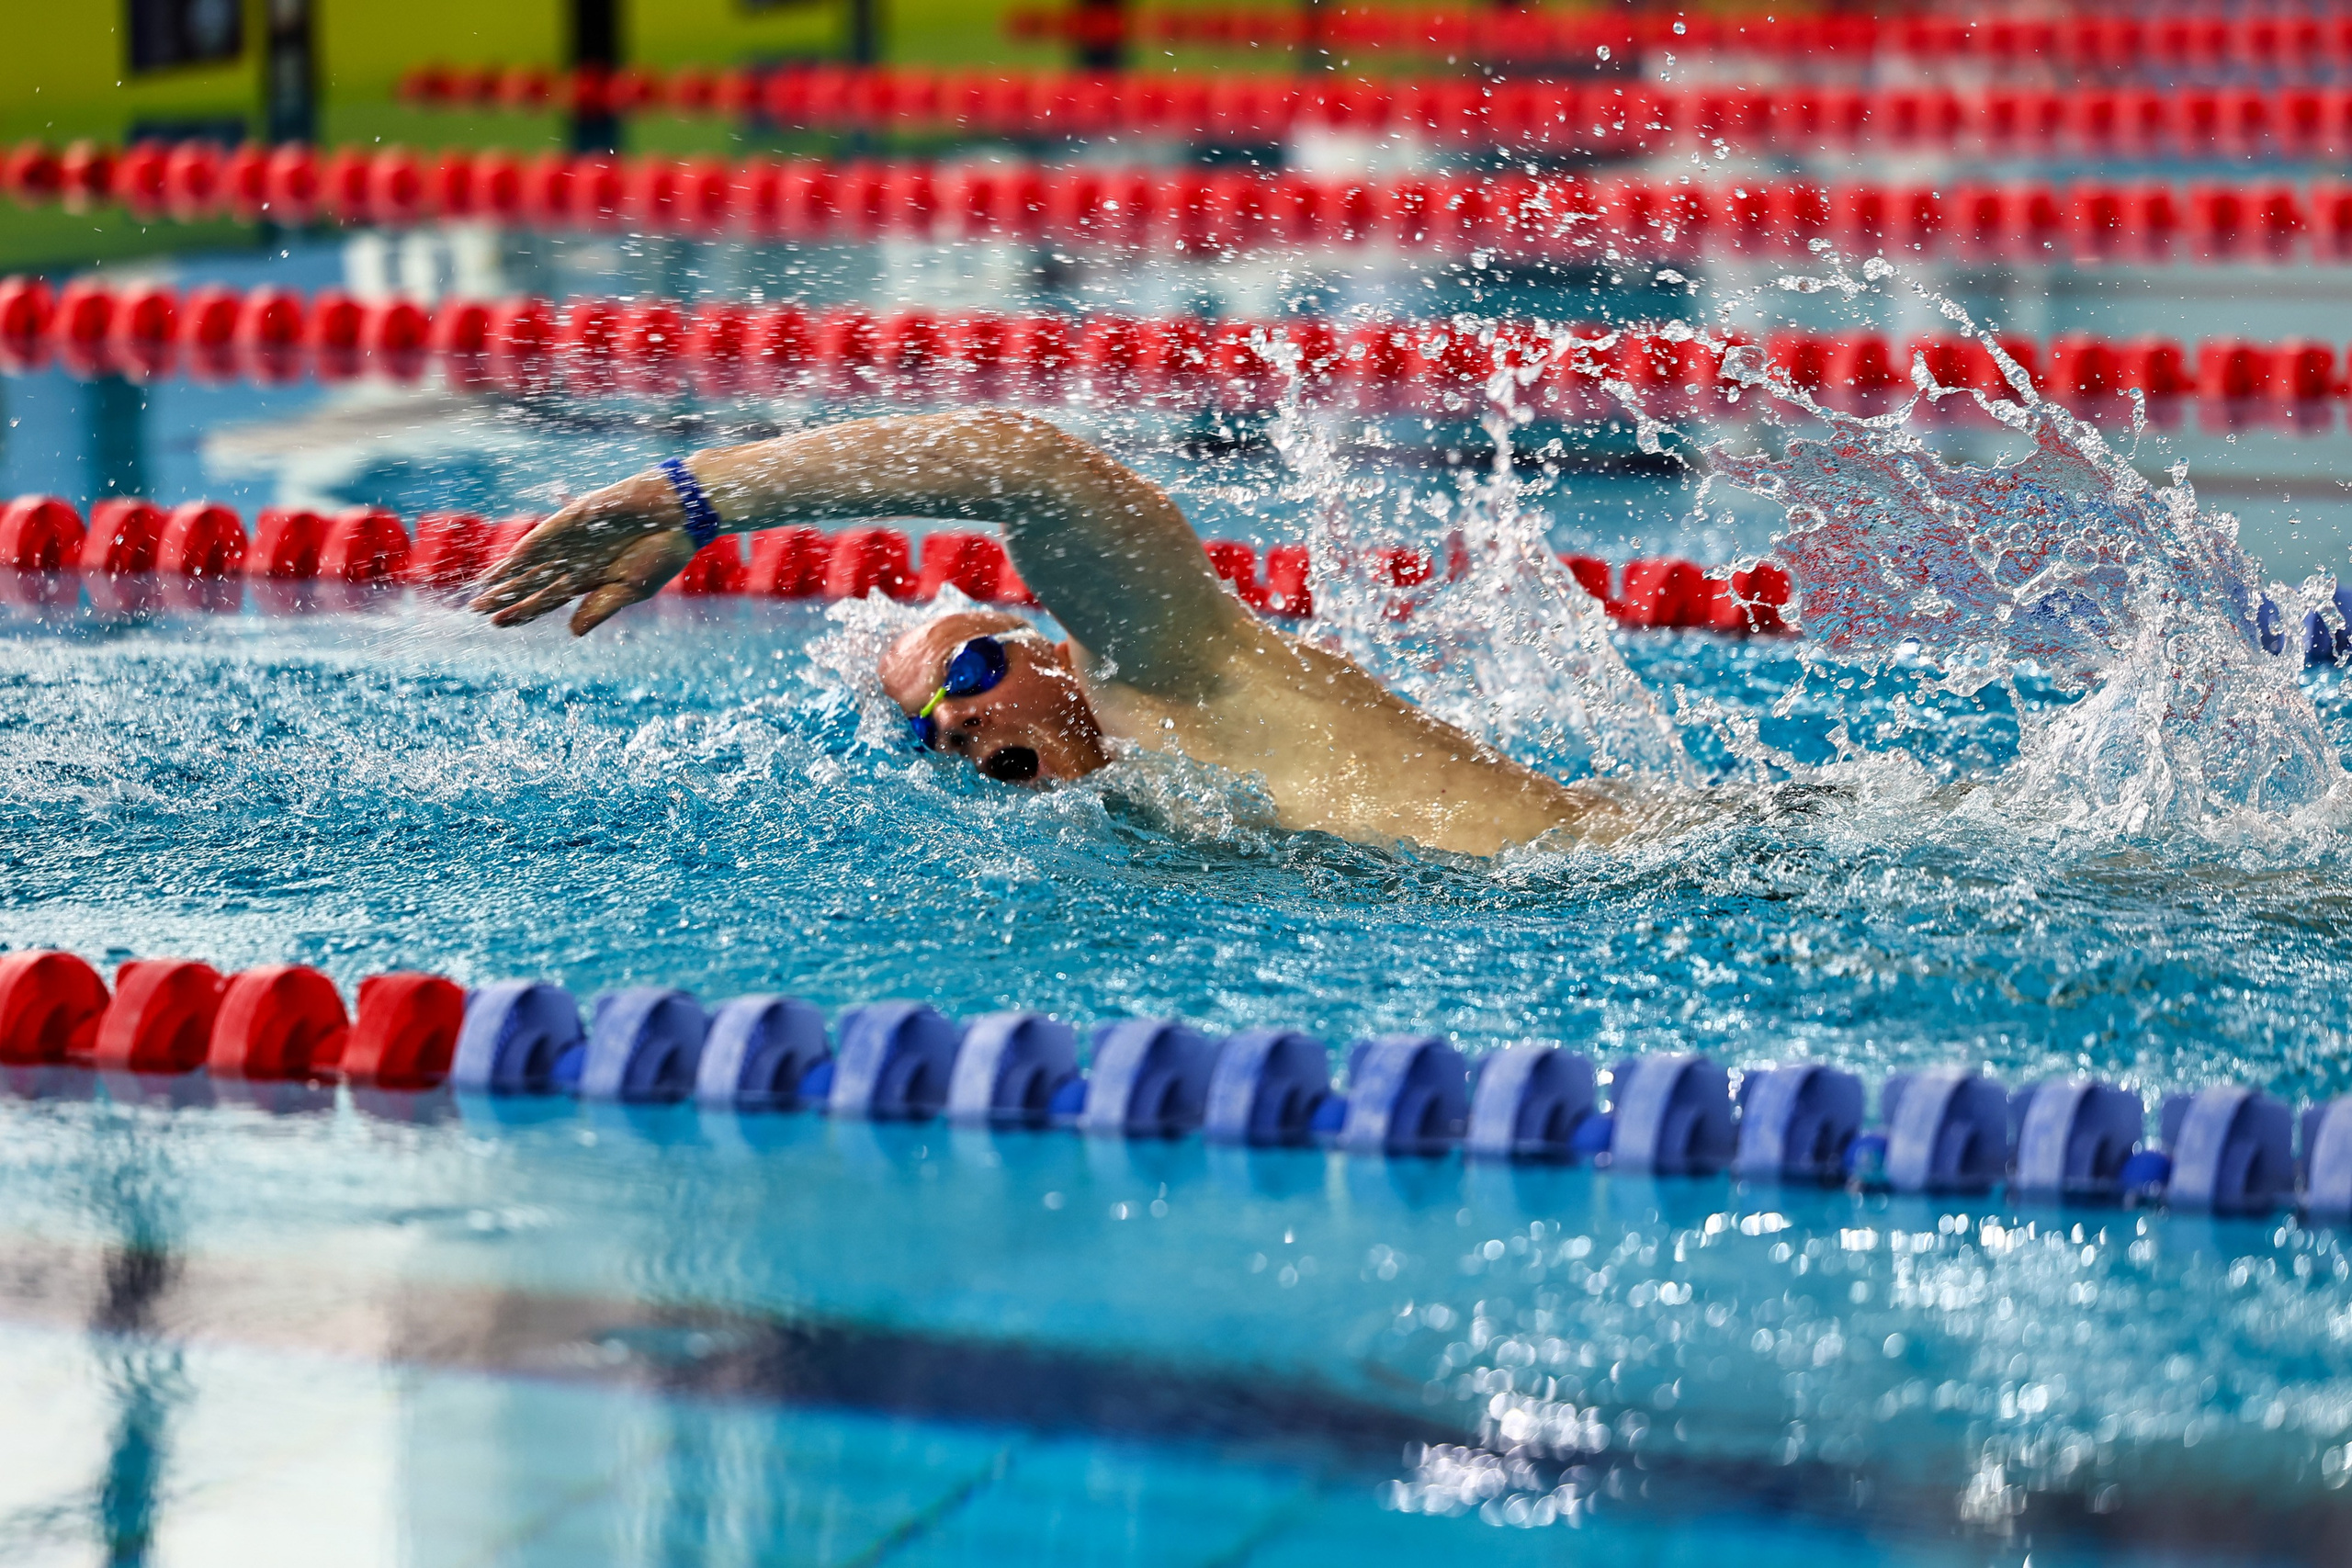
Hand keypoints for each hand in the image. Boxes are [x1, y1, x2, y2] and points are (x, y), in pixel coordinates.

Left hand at [466, 471, 703, 634]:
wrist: (680, 514)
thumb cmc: (663, 552)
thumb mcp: (632, 589)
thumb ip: (599, 609)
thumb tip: (570, 632)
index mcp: (591, 578)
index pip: (548, 599)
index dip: (523, 611)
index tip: (498, 625)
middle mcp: (576, 559)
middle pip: (533, 582)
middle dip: (506, 596)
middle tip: (476, 610)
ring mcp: (573, 539)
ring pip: (531, 562)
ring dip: (506, 576)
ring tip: (481, 590)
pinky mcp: (574, 519)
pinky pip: (544, 538)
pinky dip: (524, 553)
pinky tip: (505, 566)